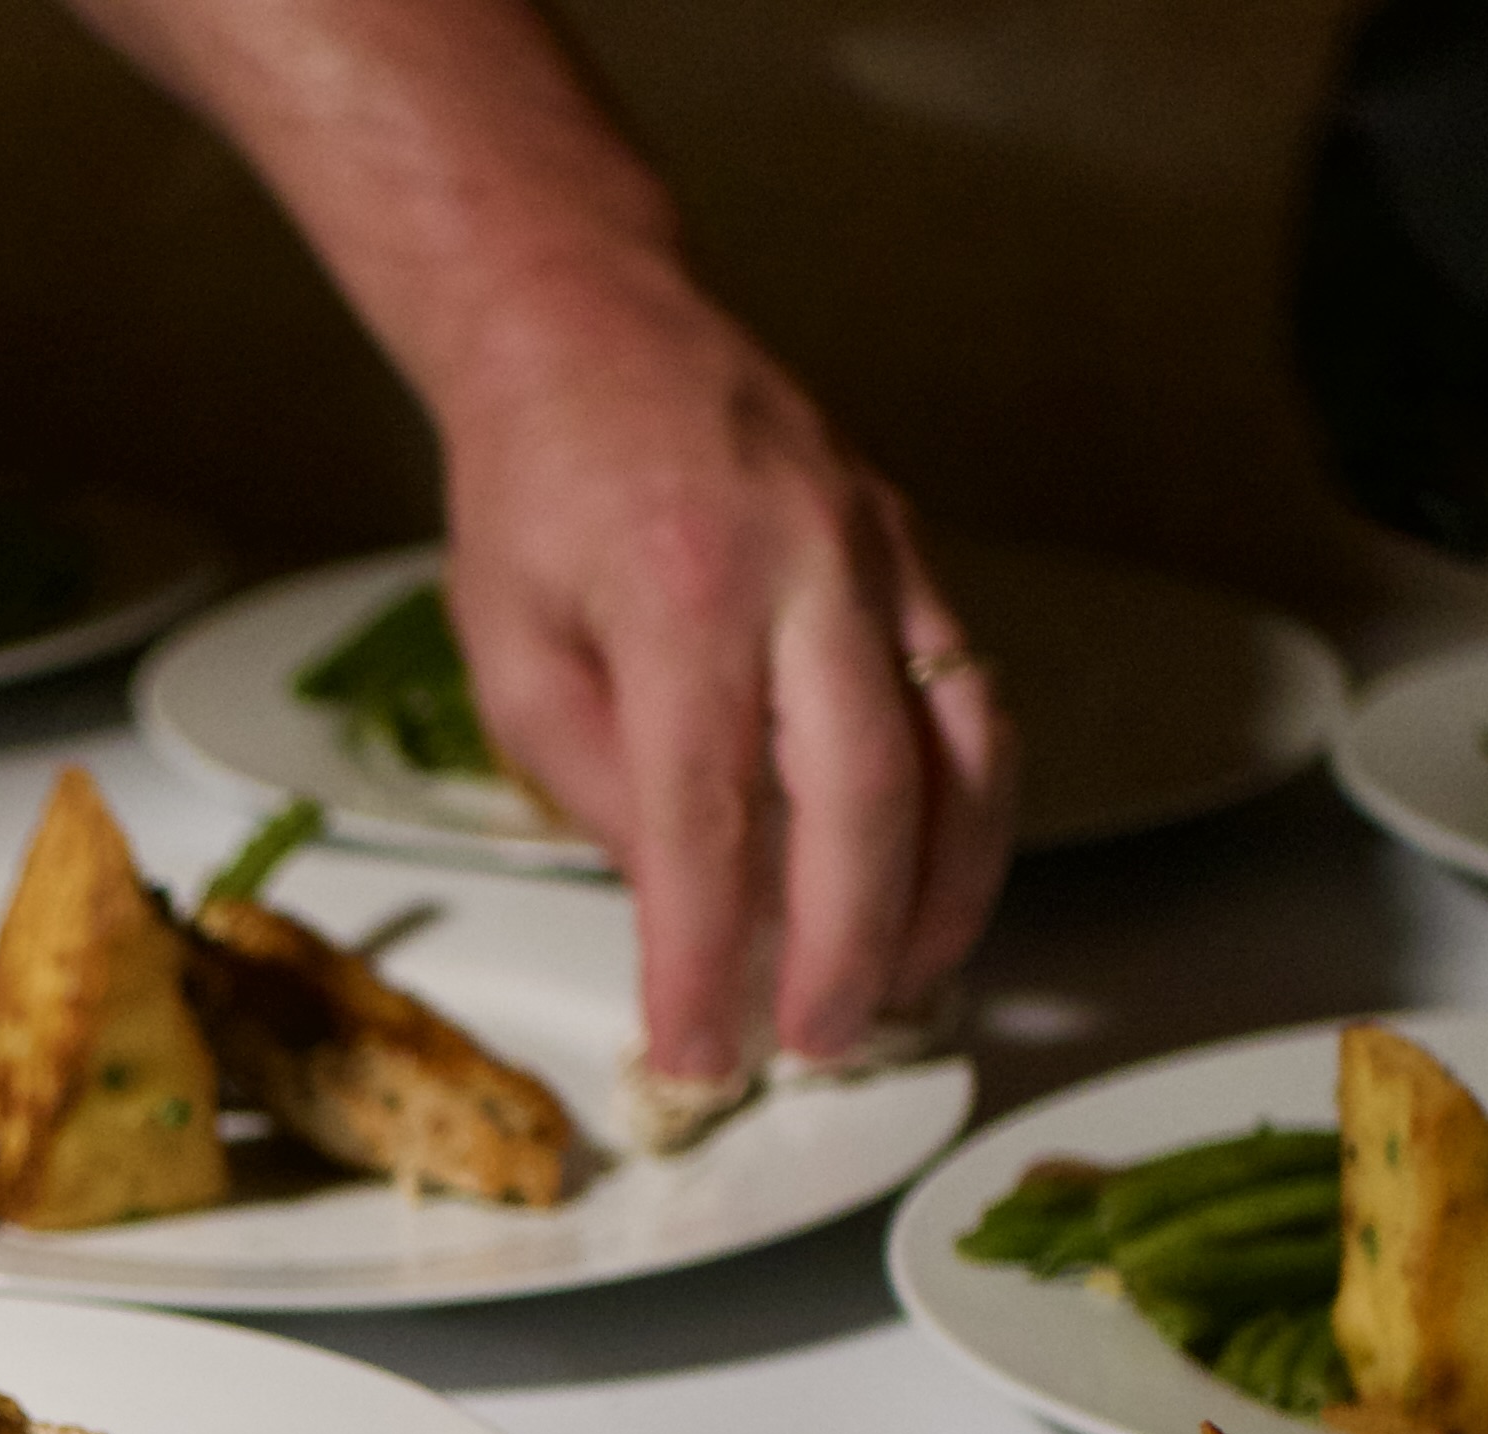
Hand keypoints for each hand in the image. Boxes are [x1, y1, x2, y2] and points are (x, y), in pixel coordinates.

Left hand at [427, 265, 1010, 1084]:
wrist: (595, 329)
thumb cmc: (538, 491)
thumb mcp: (512, 656)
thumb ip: (599, 786)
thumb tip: (688, 905)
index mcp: (678, 589)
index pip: (704, 816)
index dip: (704, 955)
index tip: (694, 1050)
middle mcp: (804, 566)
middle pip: (864, 794)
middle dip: (850, 944)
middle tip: (818, 1042)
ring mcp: (879, 554)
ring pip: (962, 751)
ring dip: (944, 893)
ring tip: (902, 990)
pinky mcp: (915, 558)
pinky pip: (975, 702)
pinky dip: (969, 814)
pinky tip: (935, 887)